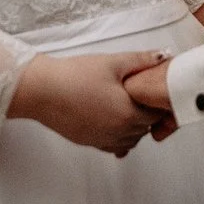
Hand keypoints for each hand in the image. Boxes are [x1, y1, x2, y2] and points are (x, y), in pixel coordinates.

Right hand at [9, 50, 169, 157]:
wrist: (41, 91)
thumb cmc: (74, 76)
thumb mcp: (112, 63)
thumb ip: (141, 61)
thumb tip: (163, 57)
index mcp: (128, 113)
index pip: (157, 114)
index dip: (160, 103)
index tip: (157, 93)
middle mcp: (118, 132)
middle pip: (145, 128)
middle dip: (148, 114)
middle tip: (144, 97)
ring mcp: (103, 139)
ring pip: (131, 140)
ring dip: (134, 127)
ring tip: (128, 107)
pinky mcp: (89, 142)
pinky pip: (113, 146)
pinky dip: (119, 137)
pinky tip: (114, 122)